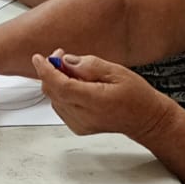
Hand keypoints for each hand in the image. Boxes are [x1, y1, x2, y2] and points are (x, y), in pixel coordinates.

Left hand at [31, 51, 171, 142]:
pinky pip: (60, 106)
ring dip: (56, 82)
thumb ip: (90, 66)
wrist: (145, 119)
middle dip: (50, 71)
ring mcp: (79, 124)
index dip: (46, 70)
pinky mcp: (77, 127)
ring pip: (54, 98)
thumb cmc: (136, 96)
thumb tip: (67, 61)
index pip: (61, 86)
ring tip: (73, 70)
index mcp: (95, 101)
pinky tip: (77, 85)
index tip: (39, 58)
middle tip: (60, 56)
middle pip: (53, 92)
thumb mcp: (117, 72)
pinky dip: (62, 93)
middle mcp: (84, 116)